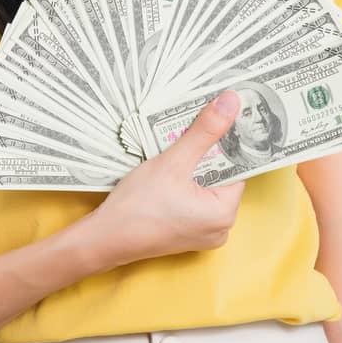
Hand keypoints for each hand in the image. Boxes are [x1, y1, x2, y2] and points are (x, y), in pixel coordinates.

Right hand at [86, 90, 246, 267]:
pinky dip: (183, 184)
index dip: (226, 143)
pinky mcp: (186, 234)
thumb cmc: (137, 206)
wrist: (103, 239)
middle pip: (220, 177)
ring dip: (192, 168)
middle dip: (205, 155)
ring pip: (204, 187)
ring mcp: (202, 233)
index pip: (237, 168)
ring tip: (175, 152)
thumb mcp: (174, 162)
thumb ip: (204, 131)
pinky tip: (167, 173)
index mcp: (225, 213)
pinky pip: (193, 200)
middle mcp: (220, 228)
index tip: (218, 121)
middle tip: (188, 133)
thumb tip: (231, 103)